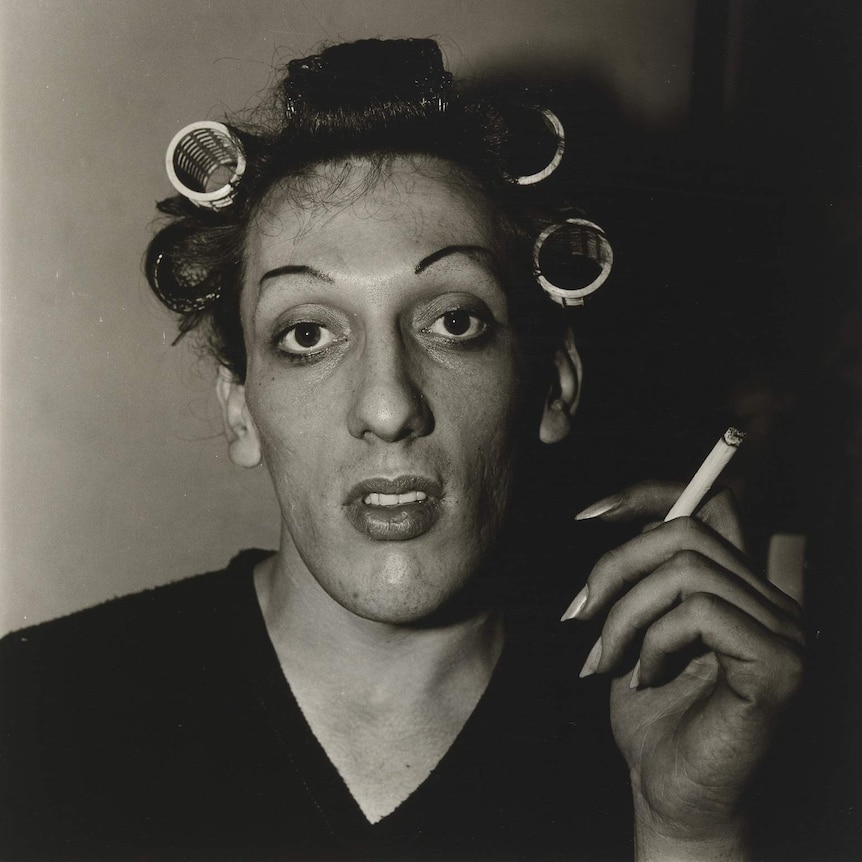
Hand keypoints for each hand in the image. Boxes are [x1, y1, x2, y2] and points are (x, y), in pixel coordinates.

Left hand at [563, 482, 803, 860]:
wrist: (671, 795)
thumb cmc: (650, 716)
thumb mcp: (633, 629)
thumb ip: (639, 578)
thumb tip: (608, 516)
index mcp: (740, 590)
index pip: (710, 506)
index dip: (648, 495)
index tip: (586, 516)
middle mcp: (773, 603)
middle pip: (686, 531)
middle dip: (616, 566)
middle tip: (580, 616)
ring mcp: (784, 632)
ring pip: (686, 571)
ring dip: (625, 615)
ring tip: (606, 660)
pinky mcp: (780, 665)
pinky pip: (700, 613)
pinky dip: (655, 641)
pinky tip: (645, 679)